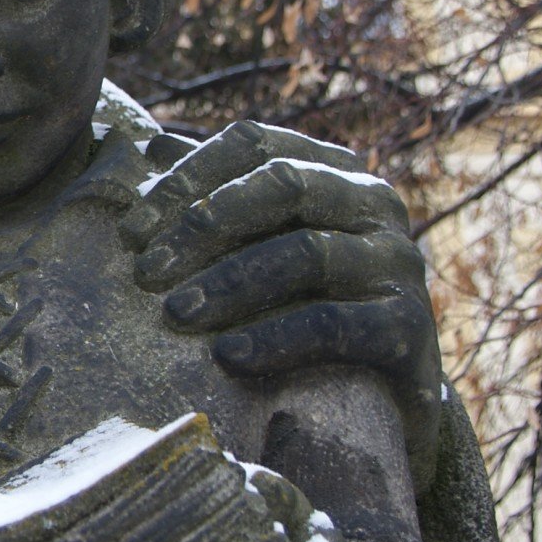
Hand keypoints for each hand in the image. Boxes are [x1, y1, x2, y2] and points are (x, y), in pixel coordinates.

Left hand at [120, 119, 440, 447]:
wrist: (389, 398)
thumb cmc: (309, 305)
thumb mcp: (264, 244)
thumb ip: (217, 197)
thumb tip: (150, 149)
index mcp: (334, 168)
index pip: (254, 144)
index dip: (186, 179)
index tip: (131, 231)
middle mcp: (374, 201)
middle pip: (281, 186)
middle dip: (203, 226)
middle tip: (145, 273)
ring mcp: (397, 261)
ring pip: (305, 253)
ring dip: (229, 282)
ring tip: (175, 314)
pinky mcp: (410, 326)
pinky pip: (334, 324)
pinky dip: (275, 337)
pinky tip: (227, 356)